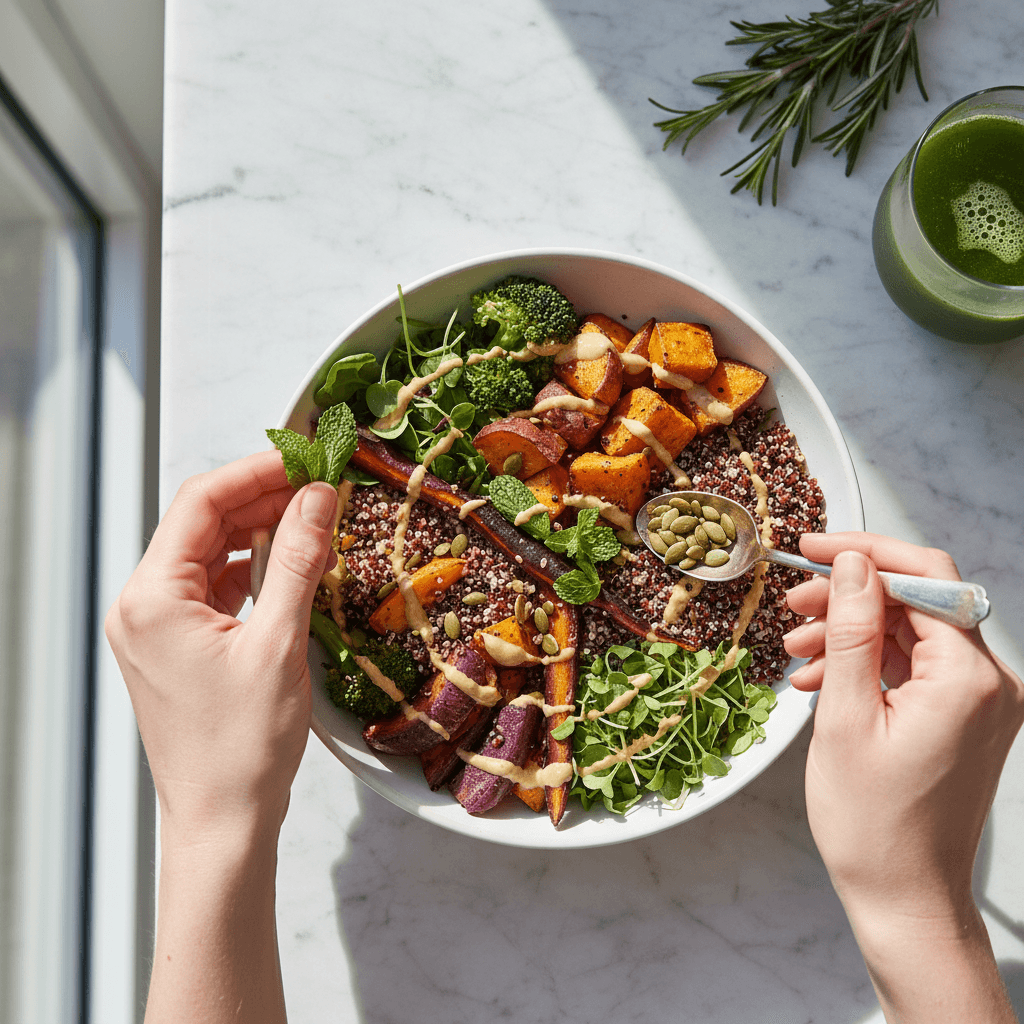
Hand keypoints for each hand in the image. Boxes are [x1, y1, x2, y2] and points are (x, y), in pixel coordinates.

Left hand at [106, 451, 336, 844]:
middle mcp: (143, 605)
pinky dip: (253, 568)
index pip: (201, 502)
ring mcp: (158, 626)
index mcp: (151, 598)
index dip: (258, 470)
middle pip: (203, 522)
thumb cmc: (242, 748)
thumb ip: (296, 561)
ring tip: (315, 518)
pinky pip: (215, 585)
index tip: (307, 456)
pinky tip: (292, 564)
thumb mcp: (279, 644)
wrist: (222, 822)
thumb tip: (318, 497)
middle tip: (322, 484)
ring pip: (210, 551)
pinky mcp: (179, 645)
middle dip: (264, 497)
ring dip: (261, 531)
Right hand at [784, 533, 1022, 1021]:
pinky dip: (868, 665)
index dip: (863, 553)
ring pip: (910, 634)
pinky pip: (914, 668)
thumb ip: (852, 629)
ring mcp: (980, 702)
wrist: (905, 898)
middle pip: (917, 602)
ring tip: (795, 651)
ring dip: (851, 633)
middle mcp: (989, 683)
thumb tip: (852, 563)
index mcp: (969, 679)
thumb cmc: (872, 823)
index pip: (925, 577)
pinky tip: (820, 680)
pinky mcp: (964, 719)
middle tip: (791, 605)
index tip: (810, 549)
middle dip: (850, 597)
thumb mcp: (846, 716)